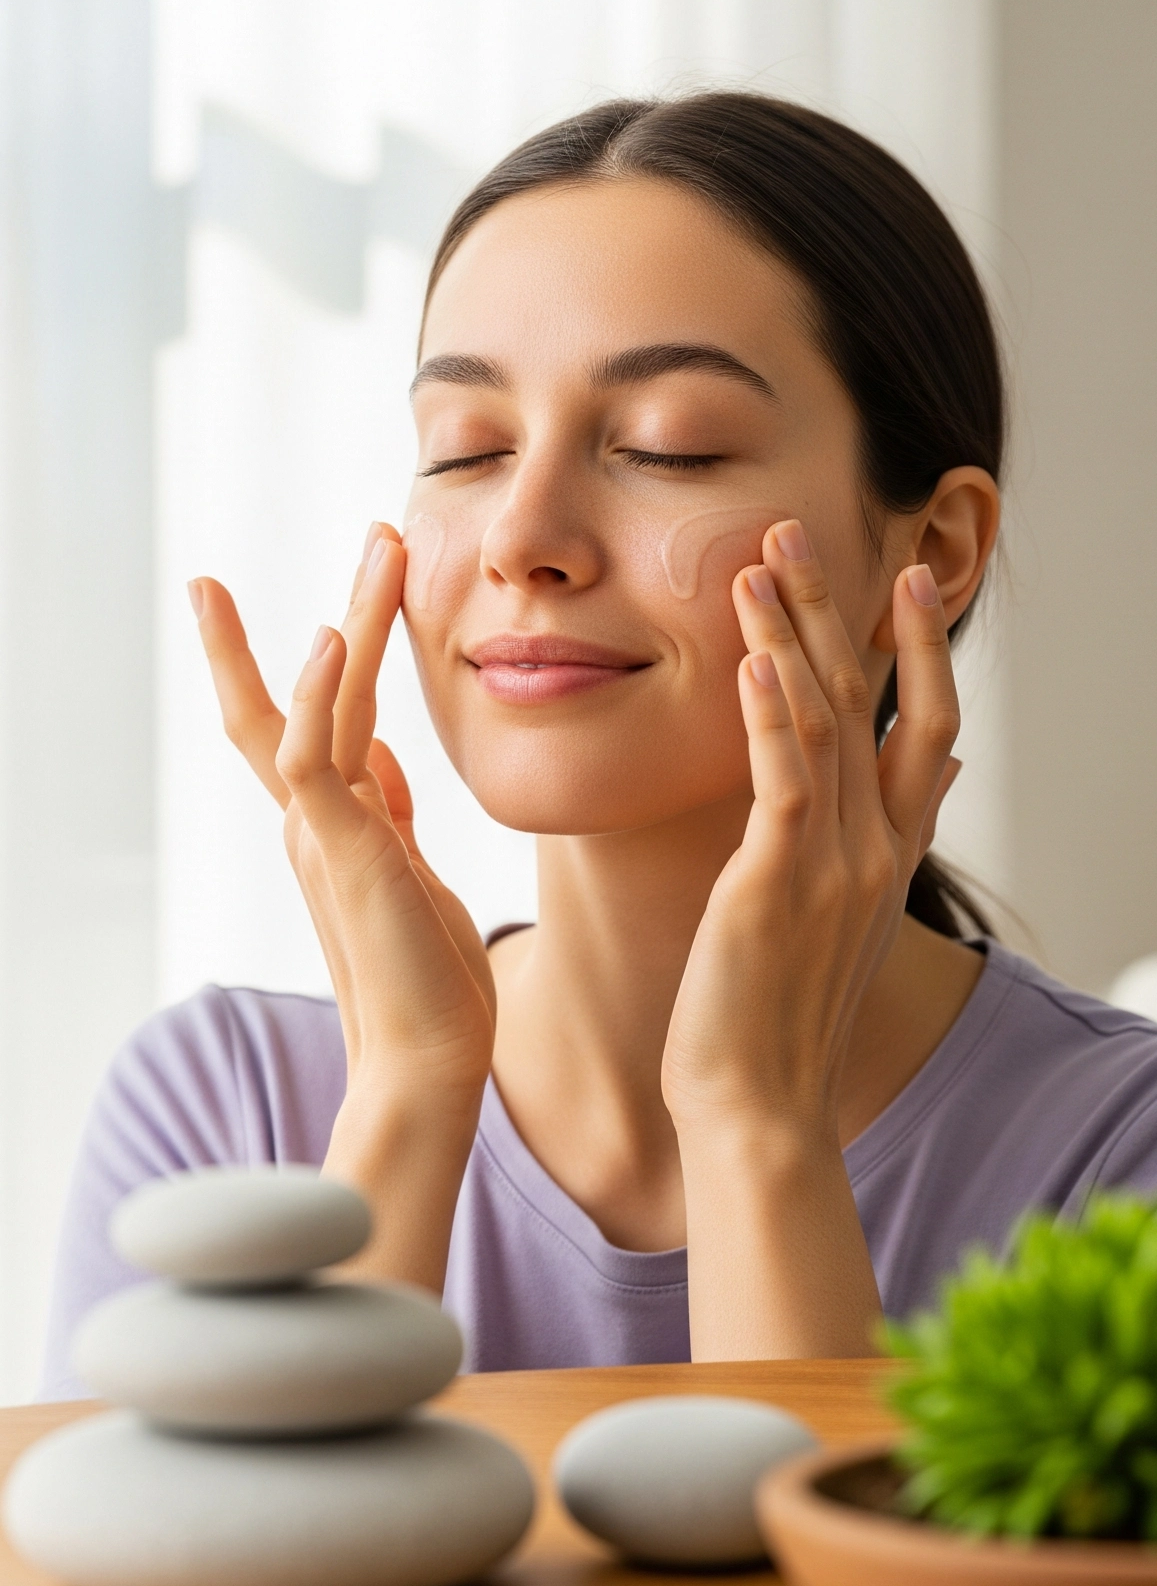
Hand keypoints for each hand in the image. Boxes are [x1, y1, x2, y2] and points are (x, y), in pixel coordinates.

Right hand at [192, 525, 494, 1289]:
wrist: (428, 1055)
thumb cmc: (429, 979)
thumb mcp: (411, 875)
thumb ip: (389, 815)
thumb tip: (385, 760)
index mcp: (337, 824)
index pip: (309, 724)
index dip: (311, 660)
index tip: (326, 601)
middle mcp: (318, 819)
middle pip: (298, 695)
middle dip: (327, 609)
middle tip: (359, 530)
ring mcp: (323, 830)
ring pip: (323, 701)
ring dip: (354, 618)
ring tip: (382, 546)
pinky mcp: (338, 847)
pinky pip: (314, 755)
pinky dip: (315, 693)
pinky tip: (332, 637)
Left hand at [661, 519, 961, 1356]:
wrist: (762, 1104)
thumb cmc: (781, 1017)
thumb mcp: (848, 916)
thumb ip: (886, 835)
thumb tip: (944, 768)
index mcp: (891, 851)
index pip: (927, 722)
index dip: (921, 646)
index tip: (905, 577)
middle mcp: (876, 846)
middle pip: (873, 700)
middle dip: (838, 609)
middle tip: (800, 531)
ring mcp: (834, 863)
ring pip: (824, 724)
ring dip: (789, 636)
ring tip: (757, 564)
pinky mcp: (778, 884)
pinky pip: (782, 783)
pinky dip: (769, 717)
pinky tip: (750, 662)